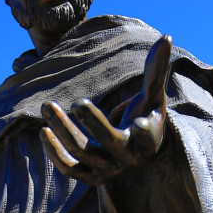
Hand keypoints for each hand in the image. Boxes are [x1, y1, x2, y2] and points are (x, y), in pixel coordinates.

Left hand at [39, 35, 172, 185]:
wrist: (136, 153)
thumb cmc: (145, 117)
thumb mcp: (153, 96)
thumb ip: (156, 70)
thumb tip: (167, 36)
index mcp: (147, 140)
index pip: (147, 137)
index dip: (144, 132)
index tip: (139, 123)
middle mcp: (128, 158)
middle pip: (108, 141)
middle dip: (91, 121)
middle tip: (75, 102)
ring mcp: (108, 170)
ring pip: (82, 153)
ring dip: (63, 131)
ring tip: (48, 106)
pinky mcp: (91, 177)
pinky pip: (69, 169)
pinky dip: (55, 153)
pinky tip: (45, 131)